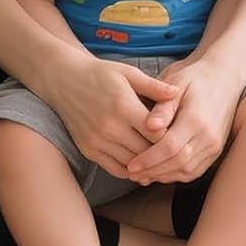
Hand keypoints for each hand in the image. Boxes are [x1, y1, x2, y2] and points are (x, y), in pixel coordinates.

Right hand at [40, 55, 179, 177]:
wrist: (63, 80)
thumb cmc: (100, 74)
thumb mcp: (128, 73)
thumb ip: (154, 86)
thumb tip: (177, 93)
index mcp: (124, 106)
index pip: (157, 134)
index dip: (172, 137)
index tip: (182, 136)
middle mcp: (110, 127)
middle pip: (147, 152)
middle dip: (163, 155)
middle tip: (178, 155)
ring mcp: (98, 141)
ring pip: (133, 164)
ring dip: (149, 166)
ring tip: (164, 163)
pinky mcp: (88, 150)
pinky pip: (115, 169)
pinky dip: (131, 171)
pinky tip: (142, 167)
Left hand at [125, 55, 245, 184]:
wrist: (224, 76)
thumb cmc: (194, 78)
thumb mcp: (175, 84)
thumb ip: (162, 108)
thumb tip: (149, 126)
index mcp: (197, 119)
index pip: (170, 147)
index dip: (149, 159)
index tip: (131, 165)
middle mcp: (209, 136)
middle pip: (178, 163)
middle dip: (153, 171)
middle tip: (132, 174)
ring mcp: (215, 145)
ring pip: (187, 171)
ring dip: (164, 175)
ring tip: (143, 175)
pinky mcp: (216, 150)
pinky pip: (195, 170)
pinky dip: (176, 174)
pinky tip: (160, 171)